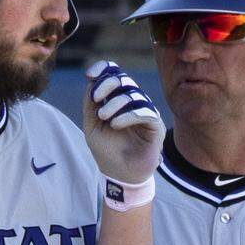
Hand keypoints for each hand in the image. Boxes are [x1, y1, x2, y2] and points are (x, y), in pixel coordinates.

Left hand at [82, 61, 165, 183]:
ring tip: (104, 118)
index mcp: (118, 99)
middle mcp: (133, 103)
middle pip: (124, 80)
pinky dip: (128, 115)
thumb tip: (92, 81)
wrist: (120, 175)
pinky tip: (115, 124)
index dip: (104, 69)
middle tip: (95, 99)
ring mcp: (146, 113)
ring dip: (115, 103)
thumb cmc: (106, 151)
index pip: (115, 74)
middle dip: (107, 85)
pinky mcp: (155, 126)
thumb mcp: (91, 125)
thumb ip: (90, 104)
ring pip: (134, 95)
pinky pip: (145, 112)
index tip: (90, 75)